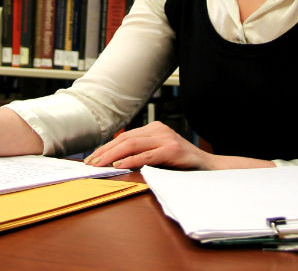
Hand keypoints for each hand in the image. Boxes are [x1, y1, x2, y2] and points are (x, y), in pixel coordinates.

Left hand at [83, 121, 213, 169]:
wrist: (208, 168)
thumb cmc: (181, 164)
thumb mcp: (159, 154)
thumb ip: (142, 153)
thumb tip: (114, 161)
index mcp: (155, 128)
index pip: (125, 136)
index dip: (106, 147)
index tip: (92, 158)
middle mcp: (159, 130)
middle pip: (125, 139)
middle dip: (104, 151)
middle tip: (89, 162)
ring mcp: (166, 139)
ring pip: (132, 145)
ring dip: (112, 156)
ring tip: (98, 164)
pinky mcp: (172, 151)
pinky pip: (146, 156)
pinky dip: (130, 161)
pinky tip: (118, 166)